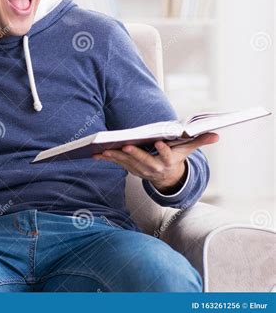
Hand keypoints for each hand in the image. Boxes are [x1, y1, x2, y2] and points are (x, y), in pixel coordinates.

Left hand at [92, 132, 218, 192]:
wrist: (166, 177)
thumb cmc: (176, 157)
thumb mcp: (188, 150)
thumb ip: (199, 141)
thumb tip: (217, 135)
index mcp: (168, 162)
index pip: (167, 156)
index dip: (163, 150)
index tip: (159, 142)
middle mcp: (154, 168)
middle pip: (143, 161)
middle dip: (134, 153)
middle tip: (125, 145)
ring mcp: (140, 170)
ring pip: (127, 163)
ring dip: (115, 157)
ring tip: (105, 149)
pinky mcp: (130, 168)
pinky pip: (117, 164)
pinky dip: (107, 159)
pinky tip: (95, 154)